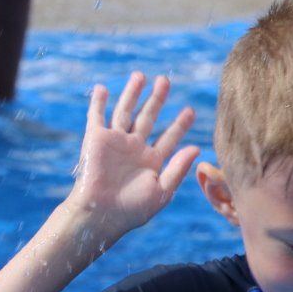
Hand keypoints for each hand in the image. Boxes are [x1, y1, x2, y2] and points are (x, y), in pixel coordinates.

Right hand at [66, 70, 198, 243]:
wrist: (100, 215)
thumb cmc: (131, 210)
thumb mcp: (161, 191)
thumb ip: (178, 168)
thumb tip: (197, 147)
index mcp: (151, 161)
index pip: (169, 137)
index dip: (179, 124)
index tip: (190, 109)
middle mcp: (134, 149)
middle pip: (147, 117)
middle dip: (157, 99)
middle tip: (165, 81)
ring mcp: (115, 142)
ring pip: (125, 111)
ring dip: (132, 93)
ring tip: (140, 75)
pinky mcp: (95, 140)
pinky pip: (97, 116)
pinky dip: (99, 102)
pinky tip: (103, 88)